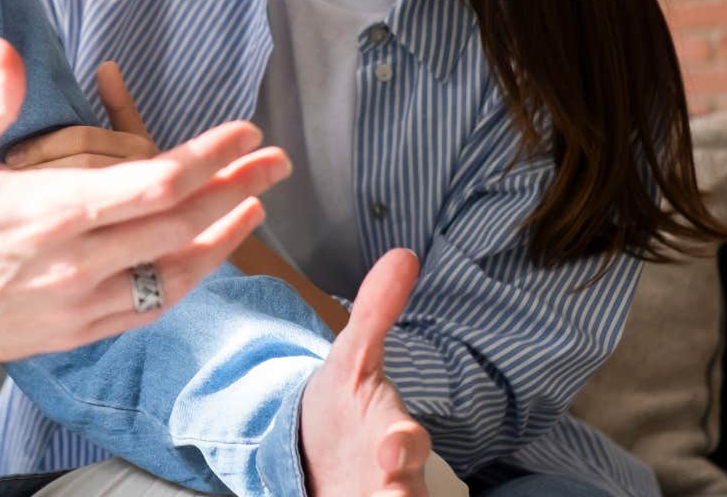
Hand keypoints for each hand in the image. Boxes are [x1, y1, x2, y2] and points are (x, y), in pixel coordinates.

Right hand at [0, 39, 289, 372]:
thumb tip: (6, 49)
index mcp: (50, 212)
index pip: (154, 183)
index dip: (209, 156)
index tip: (243, 132)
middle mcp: (75, 263)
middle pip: (180, 225)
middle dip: (237, 189)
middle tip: (277, 161)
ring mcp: (79, 304)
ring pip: (174, 273)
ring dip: (224, 237)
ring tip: (257, 206)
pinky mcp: (74, 333)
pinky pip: (148, 308)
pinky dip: (186, 281)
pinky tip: (206, 258)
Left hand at [299, 249, 432, 496]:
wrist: (317, 450)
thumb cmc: (343, 404)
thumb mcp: (351, 358)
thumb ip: (375, 312)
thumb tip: (403, 253)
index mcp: (393, 433)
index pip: (409, 440)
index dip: (403, 444)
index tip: (389, 446)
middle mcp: (394, 476)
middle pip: (408, 492)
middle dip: (400, 495)